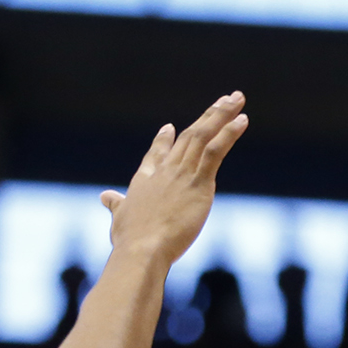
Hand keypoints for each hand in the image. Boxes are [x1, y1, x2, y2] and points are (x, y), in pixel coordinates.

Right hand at [100, 93, 248, 266]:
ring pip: (203, 136)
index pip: (157, 154)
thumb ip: (115, 204)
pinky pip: (215, 151)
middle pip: (188, 136)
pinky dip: (229, 134)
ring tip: (237, 98)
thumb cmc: (130, 239)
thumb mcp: (119, 218)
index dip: (164, 140)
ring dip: (221, 115)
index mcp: (146, 179)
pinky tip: (242, 120)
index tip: (170, 128)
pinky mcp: (199, 184)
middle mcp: (165, 171)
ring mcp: (182, 174)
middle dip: (207, 117)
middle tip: (224, 100)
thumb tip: (105, 196)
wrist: (141, 249)